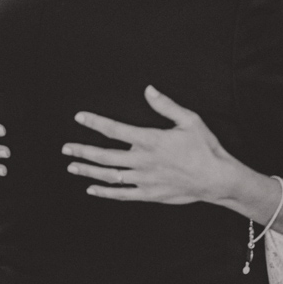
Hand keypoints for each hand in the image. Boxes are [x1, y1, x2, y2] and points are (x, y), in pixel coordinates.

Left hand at [62, 86, 239, 204]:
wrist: (217, 179)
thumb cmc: (205, 147)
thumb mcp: (189, 120)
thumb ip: (166, 105)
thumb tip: (148, 89)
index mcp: (150, 140)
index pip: (115, 130)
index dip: (95, 122)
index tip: (80, 117)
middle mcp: (143, 161)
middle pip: (105, 156)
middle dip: (83, 150)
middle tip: (65, 148)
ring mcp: (144, 180)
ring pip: (109, 176)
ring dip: (89, 171)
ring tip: (72, 166)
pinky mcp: (149, 194)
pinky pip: (122, 194)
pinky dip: (105, 192)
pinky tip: (92, 189)